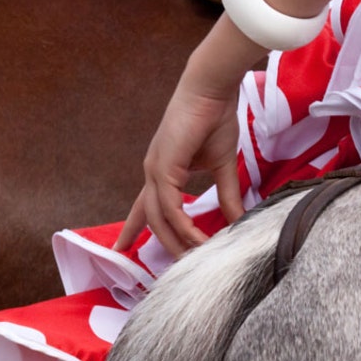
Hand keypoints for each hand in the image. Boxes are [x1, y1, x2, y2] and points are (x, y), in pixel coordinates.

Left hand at [115, 16, 264, 256]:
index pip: (143, 206)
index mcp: (163, 171)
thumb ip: (227, 195)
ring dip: (178, 242)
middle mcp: (153, 173)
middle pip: (151, 220)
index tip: (121, 248)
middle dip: (163, 245)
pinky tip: (200, 239)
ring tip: (198, 258)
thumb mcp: (224, 165)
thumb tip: (239, 221)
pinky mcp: (163, 168)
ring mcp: (155, 170)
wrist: (212, 91)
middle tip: (180, 269)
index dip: (133, 228)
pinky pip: (171, 208)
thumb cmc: (216, 119)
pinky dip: (184, 227)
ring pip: (159, 219)